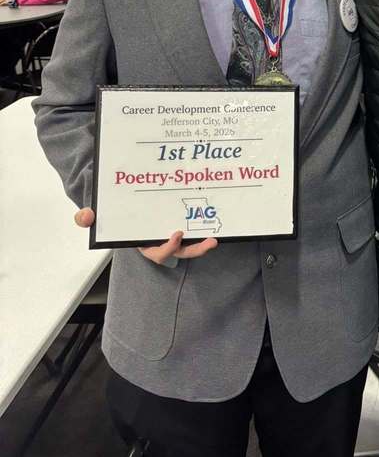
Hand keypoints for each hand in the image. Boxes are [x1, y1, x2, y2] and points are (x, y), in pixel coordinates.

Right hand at [73, 207, 217, 262]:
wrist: (123, 204)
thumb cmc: (115, 214)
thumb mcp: (100, 215)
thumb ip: (88, 217)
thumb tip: (84, 217)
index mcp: (145, 244)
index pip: (158, 253)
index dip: (168, 247)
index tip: (177, 234)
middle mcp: (161, 242)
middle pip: (181, 251)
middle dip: (196, 249)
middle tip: (210, 242)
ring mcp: (173, 235)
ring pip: (191, 244)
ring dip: (204, 243)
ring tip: (216, 237)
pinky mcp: (181, 223)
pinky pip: (194, 228)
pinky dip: (204, 226)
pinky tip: (216, 217)